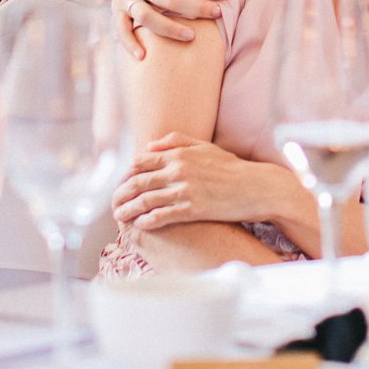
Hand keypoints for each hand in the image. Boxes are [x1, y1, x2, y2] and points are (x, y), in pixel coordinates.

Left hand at [111, 133, 302, 231]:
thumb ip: (176, 142)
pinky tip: (139, 225)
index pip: (141, 162)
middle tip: (112, 204)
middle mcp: (179, 170)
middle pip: (138, 181)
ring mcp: (185, 190)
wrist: (255, 188)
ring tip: (120, 217)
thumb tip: (150, 146)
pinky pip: (162, 216)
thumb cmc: (231, 168)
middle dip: (121, 194)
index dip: (126, 174)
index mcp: (179, 154)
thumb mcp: (205, 147)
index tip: (120, 184)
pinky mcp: (193, 209)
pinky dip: (147, 221)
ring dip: (129, 210)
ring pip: (146, 200)